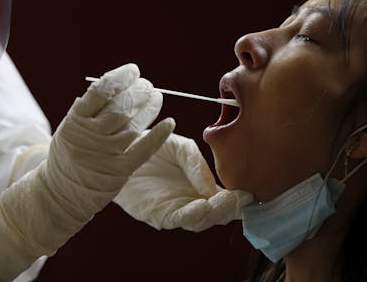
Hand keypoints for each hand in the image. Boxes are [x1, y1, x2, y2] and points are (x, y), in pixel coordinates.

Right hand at [0, 64, 174, 280]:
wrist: (61, 192)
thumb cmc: (70, 153)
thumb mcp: (69, 127)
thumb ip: (88, 108)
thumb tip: (115, 82)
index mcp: (76, 120)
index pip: (101, 90)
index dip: (121, 77)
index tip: (133, 70)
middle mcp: (90, 136)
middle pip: (120, 106)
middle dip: (138, 91)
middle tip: (147, 84)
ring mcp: (106, 154)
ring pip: (134, 125)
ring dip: (149, 107)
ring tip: (156, 96)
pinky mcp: (119, 170)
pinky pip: (143, 149)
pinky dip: (158, 135)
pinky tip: (169, 122)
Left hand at [114, 132, 252, 231]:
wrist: (118, 148)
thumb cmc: (150, 145)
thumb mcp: (179, 147)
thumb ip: (196, 163)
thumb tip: (212, 186)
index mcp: (200, 186)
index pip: (224, 199)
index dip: (238, 199)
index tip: (249, 193)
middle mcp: (190, 201)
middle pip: (216, 214)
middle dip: (229, 208)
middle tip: (240, 199)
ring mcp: (174, 209)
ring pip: (200, 220)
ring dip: (214, 213)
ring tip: (224, 201)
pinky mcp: (157, 214)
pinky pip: (177, 219)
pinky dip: (191, 215)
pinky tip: (200, 206)